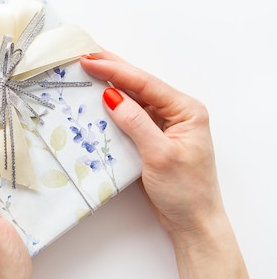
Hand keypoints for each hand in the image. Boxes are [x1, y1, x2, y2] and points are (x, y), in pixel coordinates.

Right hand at [81, 50, 270, 278]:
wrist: (193, 223)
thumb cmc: (184, 191)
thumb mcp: (159, 155)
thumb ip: (136, 123)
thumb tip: (112, 95)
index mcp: (186, 110)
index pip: (146, 84)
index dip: (116, 70)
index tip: (90, 60)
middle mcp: (176, 113)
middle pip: (140, 85)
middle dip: (113, 69)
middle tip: (85, 56)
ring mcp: (164, 125)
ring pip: (134, 98)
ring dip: (111, 86)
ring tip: (88, 71)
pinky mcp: (152, 139)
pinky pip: (131, 116)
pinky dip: (113, 107)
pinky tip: (98, 100)